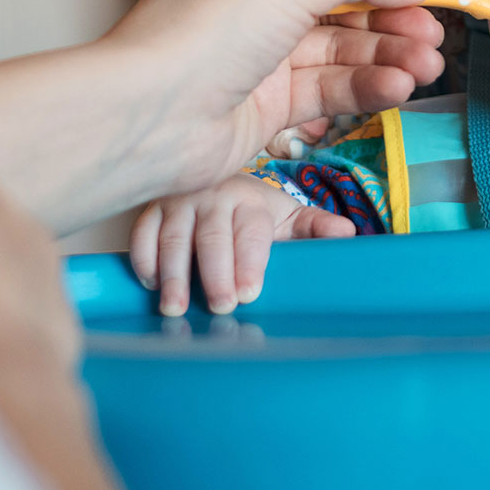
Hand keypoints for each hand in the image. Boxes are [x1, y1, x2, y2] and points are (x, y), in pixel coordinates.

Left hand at [112, 0, 442, 201]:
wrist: (147, 120)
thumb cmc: (205, 31)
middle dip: (390, 12)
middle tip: (433, 33)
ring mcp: (260, 50)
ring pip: (340, 44)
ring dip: (387, 52)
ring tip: (427, 66)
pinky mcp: (267, 101)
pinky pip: (328, 86)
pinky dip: (365, 85)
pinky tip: (397, 88)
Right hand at [129, 175, 354, 315]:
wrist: (215, 181)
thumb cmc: (253, 212)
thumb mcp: (287, 216)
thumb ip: (316, 227)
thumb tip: (348, 235)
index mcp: (249, 199)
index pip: (250, 232)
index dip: (250, 262)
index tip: (249, 293)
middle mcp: (212, 196)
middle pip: (212, 238)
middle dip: (216, 273)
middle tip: (220, 307)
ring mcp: (178, 204)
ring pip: (173, 239)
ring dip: (174, 274)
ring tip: (176, 308)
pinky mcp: (150, 211)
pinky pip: (141, 235)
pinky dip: (144, 259)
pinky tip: (152, 286)